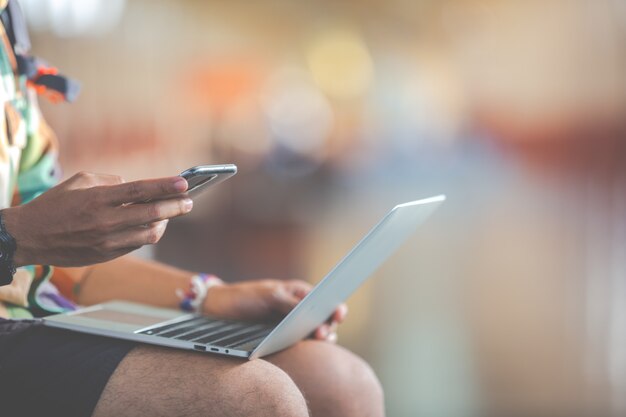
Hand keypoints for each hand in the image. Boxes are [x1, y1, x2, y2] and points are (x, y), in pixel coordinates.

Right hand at [2, 171, 191, 266]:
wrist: (30, 237)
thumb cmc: (54, 205)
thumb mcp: (79, 182)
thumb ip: (109, 181)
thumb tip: (133, 186)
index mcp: (98, 199)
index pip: (140, 191)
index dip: (164, 187)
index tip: (184, 182)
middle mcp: (105, 221)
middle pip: (151, 214)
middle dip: (175, 207)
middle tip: (188, 202)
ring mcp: (107, 241)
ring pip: (149, 234)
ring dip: (164, 223)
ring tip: (170, 214)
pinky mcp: (107, 255)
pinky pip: (136, 244)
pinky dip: (147, 234)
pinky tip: (152, 225)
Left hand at [203, 279, 347, 342]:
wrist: (220, 310)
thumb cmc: (246, 297)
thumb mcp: (269, 296)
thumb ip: (291, 303)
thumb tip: (311, 312)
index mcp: (299, 292)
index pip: (325, 298)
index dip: (335, 306)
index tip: (339, 314)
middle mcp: (299, 309)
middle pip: (323, 319)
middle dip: (328, 325)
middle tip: (321, 332)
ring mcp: (293, 326)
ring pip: (315, 334)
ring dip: (319, 338)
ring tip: (316, 339)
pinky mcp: (283, 340)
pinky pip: (300, 344)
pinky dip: (306, 347)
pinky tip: (305, 348)